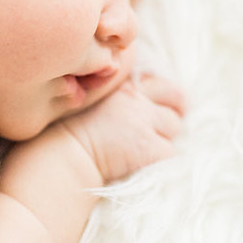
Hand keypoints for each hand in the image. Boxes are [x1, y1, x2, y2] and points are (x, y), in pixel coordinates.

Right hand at [62, 74, 185, 182]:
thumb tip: (142, 98)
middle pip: (176, 98)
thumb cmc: (71, 132)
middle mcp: (137, 98)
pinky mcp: (149, 147)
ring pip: (174, 126)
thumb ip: (119, 94)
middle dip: (177, 110)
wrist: (66, 156)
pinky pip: (169, 152)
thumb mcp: (93, 100)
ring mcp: (145, 121)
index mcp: (123, 85)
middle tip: (173, 121)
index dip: (166, 93)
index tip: (165, 102)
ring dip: (164, 136)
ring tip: (146, 145)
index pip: (158, 80)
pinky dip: (159, 158)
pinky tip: (142, 161)